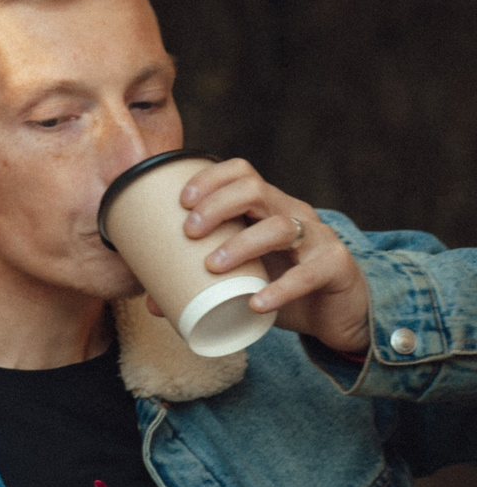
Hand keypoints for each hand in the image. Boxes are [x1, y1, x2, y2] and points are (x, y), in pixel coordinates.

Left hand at [177, 158, 370, 352]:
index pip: (241, 174)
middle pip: (255, 190)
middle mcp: (292, 214)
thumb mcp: (240, 281)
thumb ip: (200, 286)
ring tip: (212, 266)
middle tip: (189, 231)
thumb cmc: (282, 286)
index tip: (180, 202)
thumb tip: (150, 303)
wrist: (337, 313)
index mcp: (266, 209)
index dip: (211, 179)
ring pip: (279, 227)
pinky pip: (309, 272)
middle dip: (218, 205)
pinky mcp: (335, 266)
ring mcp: (317, 238)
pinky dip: (280, 288)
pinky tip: (256, 302)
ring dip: (241, 244)